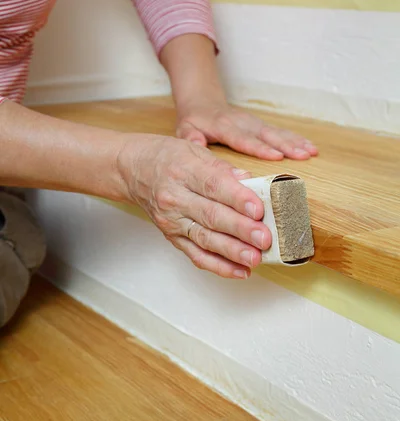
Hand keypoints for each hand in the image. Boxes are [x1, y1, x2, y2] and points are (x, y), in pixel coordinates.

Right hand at [117, 134, 271, 278]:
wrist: (132, 170)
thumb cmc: (165, 157)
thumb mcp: (193, 150)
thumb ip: (222, 168)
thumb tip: (249, 180)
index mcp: (183, 171)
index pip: (213, 186)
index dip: (237, 199)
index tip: (258, 209)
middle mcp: (175, 198)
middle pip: (211, 216)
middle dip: (240, 229)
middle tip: (263, 238)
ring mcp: (172, 220)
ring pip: (204, 239)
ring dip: (232, 251)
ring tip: (254, 258)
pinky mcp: (172, 236)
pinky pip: (196, 255)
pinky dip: (218, 265)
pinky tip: (239, 270)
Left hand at [176, 101, 317, 160]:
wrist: (202, 102)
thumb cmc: (194, 120)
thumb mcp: (186, 129)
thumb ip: (191, 138)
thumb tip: (196, 146)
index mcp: (224, 126)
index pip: (243, 138)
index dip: (260, 148)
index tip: (276, 156)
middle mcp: (242, 122)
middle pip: (266, 134)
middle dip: (286, 145)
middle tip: (303, 155)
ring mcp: (253, 122)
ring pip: (276, 132)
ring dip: (295, 142)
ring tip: (311, 152)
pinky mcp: (260, 124)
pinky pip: (280, 131)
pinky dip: (296, 138)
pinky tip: (310, 147)